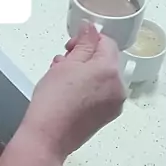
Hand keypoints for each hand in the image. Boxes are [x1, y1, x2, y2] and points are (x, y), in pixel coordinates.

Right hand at [23, 22, 125, 161]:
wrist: (47, 137)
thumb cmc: (53, 102)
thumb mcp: (66, 64)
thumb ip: (84, 43)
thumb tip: (90, 28)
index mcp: (110, 70)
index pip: (106, 42)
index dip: (87, 40)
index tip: (71, 45)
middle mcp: (118, 87)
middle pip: (105, 61)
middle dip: (84, 57)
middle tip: (62, 61)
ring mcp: (114, 104)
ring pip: (102, 78)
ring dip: (84, 72)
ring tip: (60, 78)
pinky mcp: (106, 116)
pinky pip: (100, 94)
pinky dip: (87, 89)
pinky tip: (67, 92)